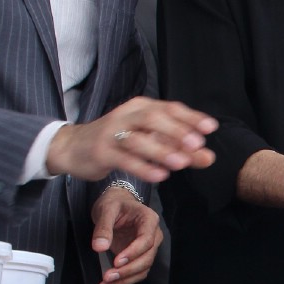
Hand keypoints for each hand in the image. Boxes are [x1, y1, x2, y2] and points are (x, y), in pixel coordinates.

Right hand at [47, 98, 217, 183]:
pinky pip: (124, 159)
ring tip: (181, 163)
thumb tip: (207, 156)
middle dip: (177, 131)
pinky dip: (143, 167)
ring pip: (138, 139)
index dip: (190, 117)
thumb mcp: (147, 140)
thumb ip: (176, 147)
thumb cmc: (116, 142)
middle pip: (153, 118)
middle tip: (197, 144)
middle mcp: (126, 116)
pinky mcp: (101, 152)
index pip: (169, 108)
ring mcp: (112, 134)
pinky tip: (159, 176)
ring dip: (161, 150)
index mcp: (140, 107)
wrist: (72, 147)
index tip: (211, 128)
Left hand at [91, 187, 162, 283]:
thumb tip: (99, 247)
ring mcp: (148, 248)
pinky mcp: (139, 257)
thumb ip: (103, 228)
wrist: (116, 204)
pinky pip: (136, 272)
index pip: (146, 240)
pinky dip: (123, 281)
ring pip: (142, 269)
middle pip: (146, 258)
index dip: (133, 253)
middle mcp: (153, 235)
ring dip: (125, 280)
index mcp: (149, 220)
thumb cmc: (114, 203)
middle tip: (108, 277)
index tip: (116, 261)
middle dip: (127, 271)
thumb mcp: (106, 209)